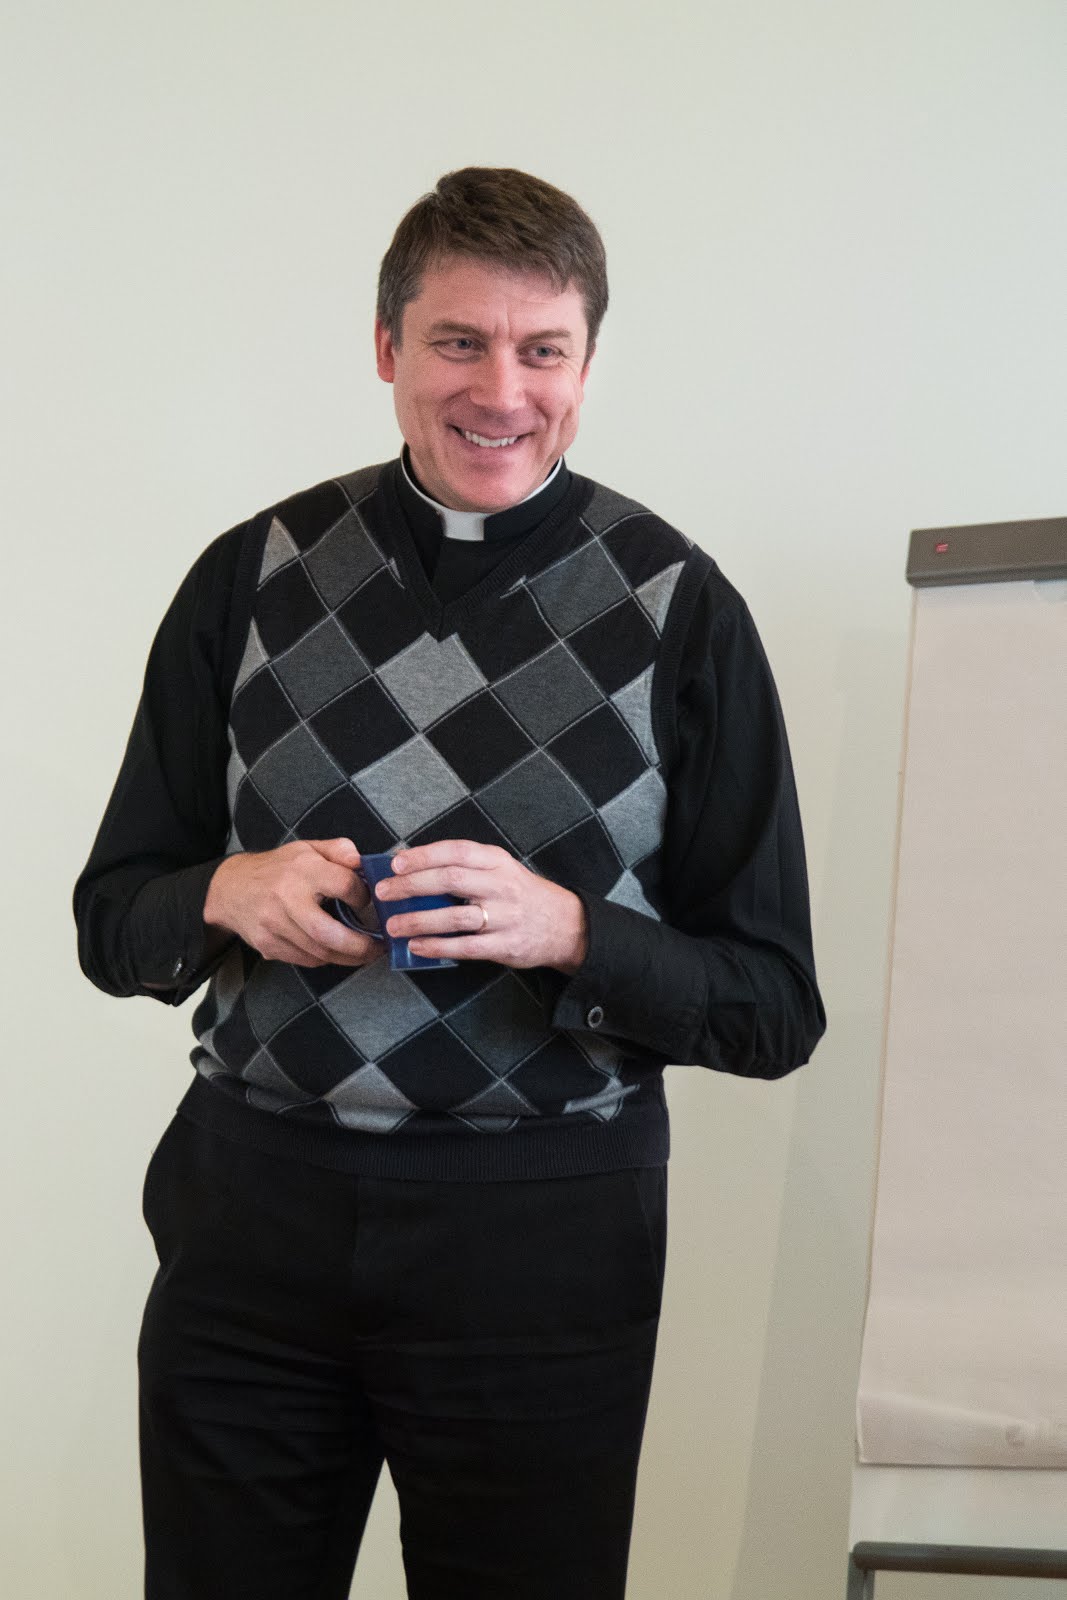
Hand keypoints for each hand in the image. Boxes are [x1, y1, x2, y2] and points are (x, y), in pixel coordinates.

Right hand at [203, 838, 380, 967]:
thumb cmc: (277, 868)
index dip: (363, 895)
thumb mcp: (307, 848)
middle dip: (359, 947)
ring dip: (347, 958)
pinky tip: (336, 953)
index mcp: (301, 870)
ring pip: (319, 953)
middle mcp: (286, 898)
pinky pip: (305, 960)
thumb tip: (362, 862)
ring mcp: (274, 925)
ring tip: (364, 954)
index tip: (366, 900)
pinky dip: (325, 959)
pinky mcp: (268, 945)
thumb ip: (339, 850)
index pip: (344, 885)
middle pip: (329, 934)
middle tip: (378, 948)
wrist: (230, 888)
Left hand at [374, 841, 588, 972]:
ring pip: (455, 916)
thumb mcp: (500, 869)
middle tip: (384, 892)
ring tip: (393, 925)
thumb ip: (464, 866)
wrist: (566, 924)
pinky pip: (466, 946)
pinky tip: (417, 947)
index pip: (457, 852)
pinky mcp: (506, 945)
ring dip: (419, 920)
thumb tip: (411, 863)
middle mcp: (502, 885)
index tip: (396, 862)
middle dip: (412, 885)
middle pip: (451, 880)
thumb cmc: (521, 894)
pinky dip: (438, 947)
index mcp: (497, 861)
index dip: (424, 855)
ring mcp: (505, 916)